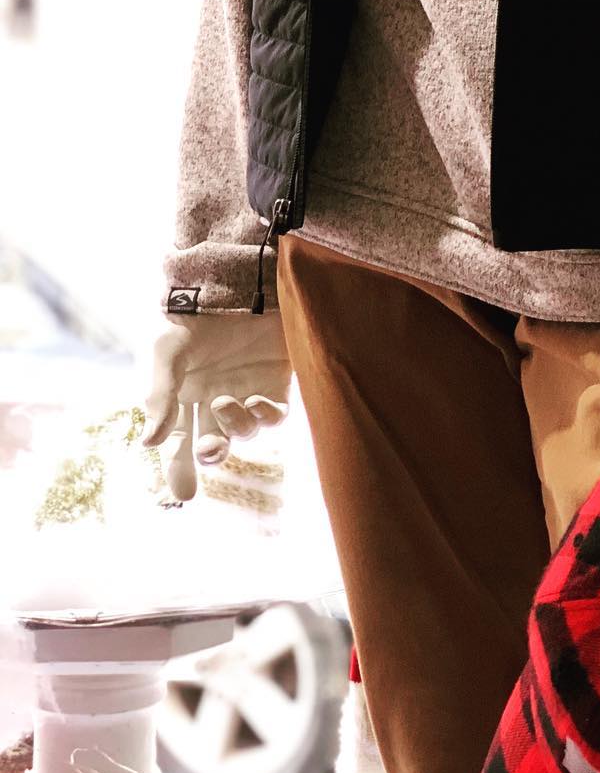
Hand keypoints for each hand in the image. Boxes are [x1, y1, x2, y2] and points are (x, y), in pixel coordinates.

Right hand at [141, 312, 291, 501]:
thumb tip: (148, 444)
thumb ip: (159, 397)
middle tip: (209, 447)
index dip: (179, 470)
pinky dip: (267, 415)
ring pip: (246, 430)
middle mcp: (215, 397)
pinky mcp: (278, 378)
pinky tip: (256, 401)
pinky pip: (276, 413)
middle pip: (214, 442)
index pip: (179, 442)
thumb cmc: (192, 314)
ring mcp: (248, 389)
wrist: (232, 276)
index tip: (184, 495)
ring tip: (225, 402)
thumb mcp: (165, 352)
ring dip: (236, 425)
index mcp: (183, 395)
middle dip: (211, 453)